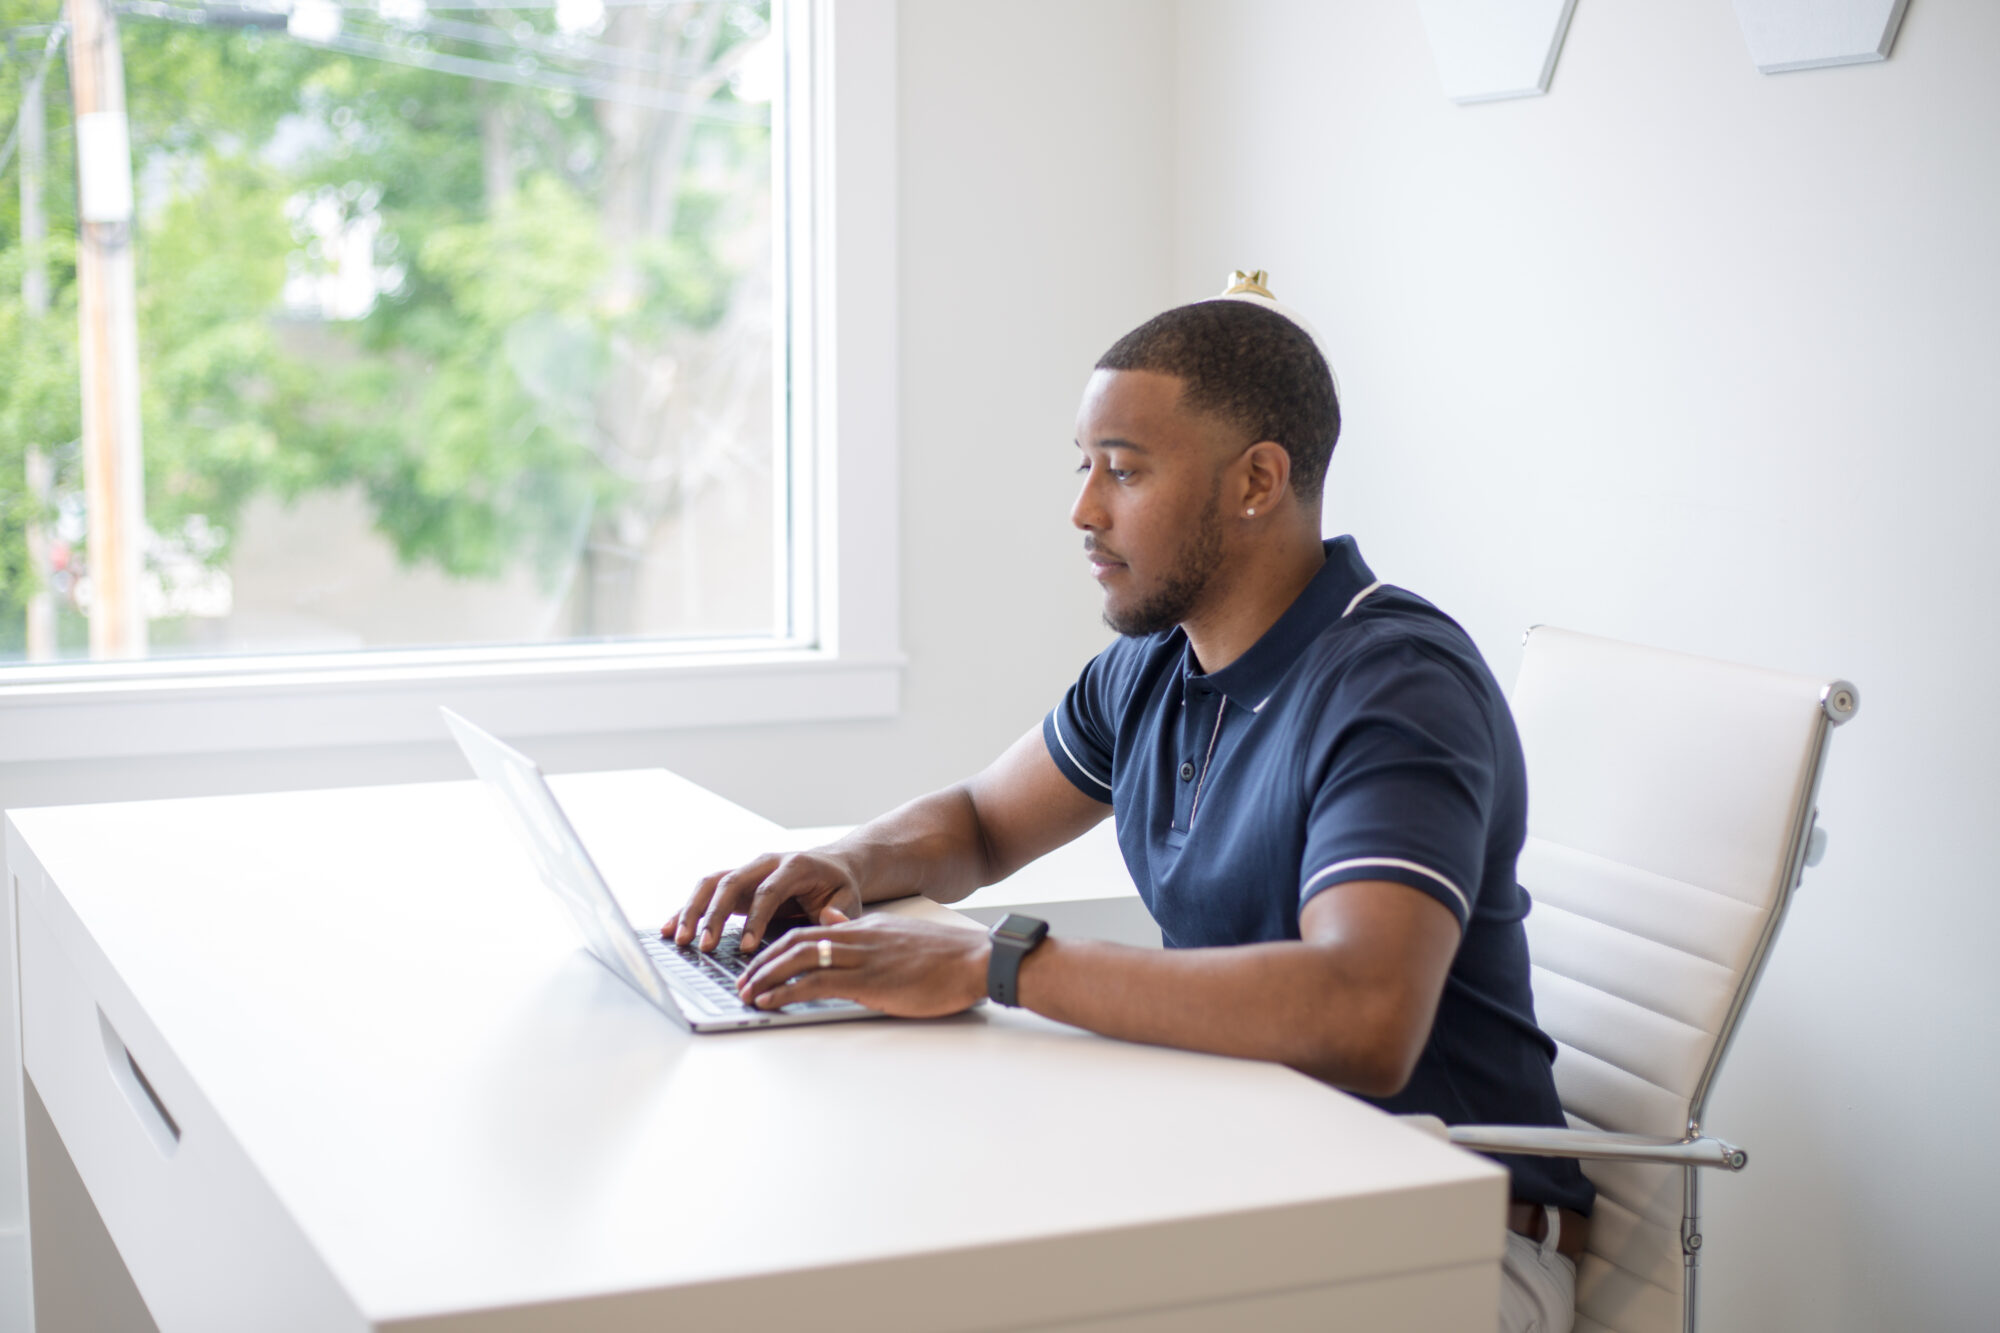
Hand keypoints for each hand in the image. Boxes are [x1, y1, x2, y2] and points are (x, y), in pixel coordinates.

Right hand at [664, 849, 865, 952]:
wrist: (831, 866)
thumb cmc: (838, 888)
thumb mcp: (848, 900)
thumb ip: (840, 914)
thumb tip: (830, 923)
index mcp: (795, 865)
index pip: (769, 891)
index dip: (756, 918)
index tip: (747, 947)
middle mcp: (765, 863)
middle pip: (732, 883)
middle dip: (715, 916)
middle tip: (704, 945)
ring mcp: (747, 870)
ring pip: (712, 883)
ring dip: (693, 911)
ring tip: (679, 940)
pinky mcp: (735, 882)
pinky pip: (706, 892)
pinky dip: (686, 909)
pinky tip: (669, 928)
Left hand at [736, 908, 990, 1017]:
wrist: (976, 960)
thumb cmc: (945, 956)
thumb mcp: (898, 935)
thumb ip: (862, 930)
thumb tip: (833, 920)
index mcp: (864, 928)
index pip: (808, 931)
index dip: (778, 947)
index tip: (759, 963)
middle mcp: (857, 938)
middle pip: (794, 941)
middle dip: (762, 962)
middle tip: (741, 980)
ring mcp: (861, 958)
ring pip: (799, 959)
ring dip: (766, 976)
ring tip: (746, 992)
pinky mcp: (868, 981)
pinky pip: (816, 983)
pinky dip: (787, 991)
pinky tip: (770, 1001)